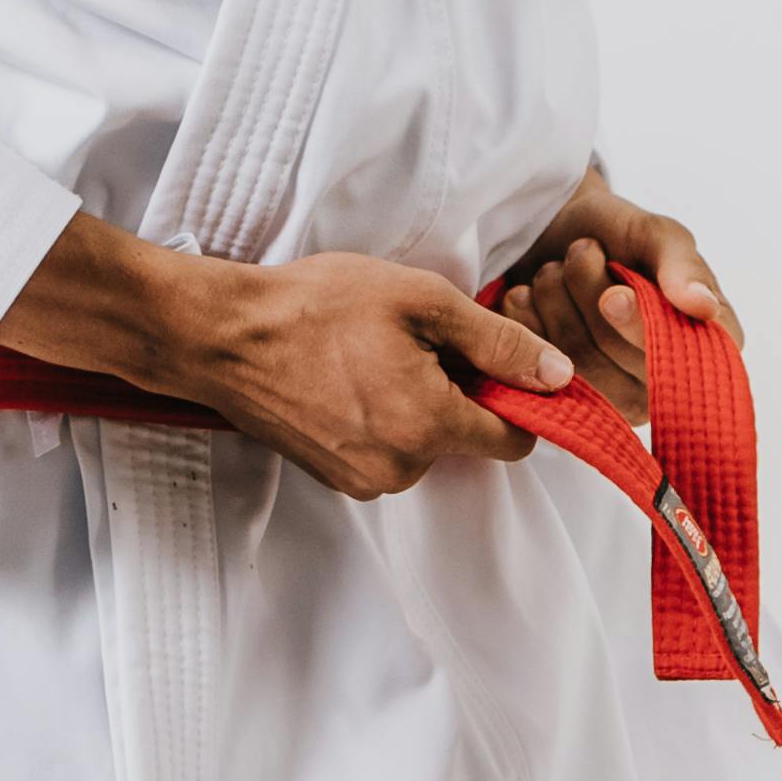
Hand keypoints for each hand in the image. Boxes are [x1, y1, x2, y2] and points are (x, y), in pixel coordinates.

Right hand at [10, 213, 572, 498]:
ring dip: (415, 408)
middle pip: (465, 440)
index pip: (514, 439)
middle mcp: (401, 468)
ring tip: (371, 357)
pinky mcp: (334, 478)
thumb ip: (497, 342)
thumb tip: (558, 375)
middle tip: (412, 343)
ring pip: (424, 446)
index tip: (490, 359)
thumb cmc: (317, 306)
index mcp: (429, 425)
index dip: (514, 396)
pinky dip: (379, 421)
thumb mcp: (420, 300)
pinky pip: (385, 454)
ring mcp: (362, 480)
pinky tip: (347, 379)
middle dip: (455, 396)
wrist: (223, 336)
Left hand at [495, 168, 733, 420]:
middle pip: (621, 364)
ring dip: (555, 301)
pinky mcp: (565, 400)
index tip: (613, 294)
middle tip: (581, 251)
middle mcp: (667, 382)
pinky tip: (527, 295)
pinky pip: (534, 373)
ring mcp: (615, 398)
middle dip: (589, 296)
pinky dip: (525, 323)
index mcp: (707, 345)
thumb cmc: (616, 234)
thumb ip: (682, 265)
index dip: (641, 332)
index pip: (683, 362)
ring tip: (555, 269)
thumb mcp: (654, 234)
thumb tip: (704, 308)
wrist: (553, 232)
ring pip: (577, 366)